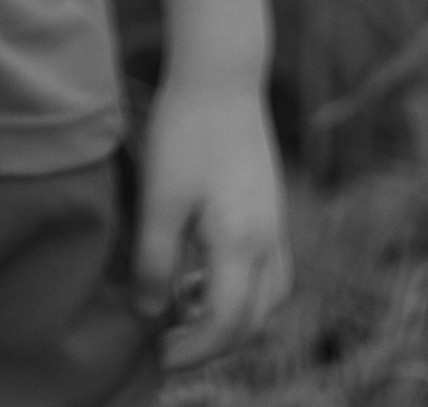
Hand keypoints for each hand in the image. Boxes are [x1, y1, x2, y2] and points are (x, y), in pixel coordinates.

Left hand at [134, 76, 291, 366]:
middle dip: (214, 342)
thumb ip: (154, 261)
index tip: (160, 355)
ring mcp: (276, 223)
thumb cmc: (186, 130)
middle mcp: (270, 240)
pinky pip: (268, 269)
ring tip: (186, 305)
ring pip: (267, 296)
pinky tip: (202, 268)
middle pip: (254, 319)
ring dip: (232, 316)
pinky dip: (241, 286)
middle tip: (171, 344)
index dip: (195, 349)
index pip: (227, 323)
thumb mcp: (159, 199)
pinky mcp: (272, 206)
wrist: (222, 71)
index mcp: (243, 243)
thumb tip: (150, 313)